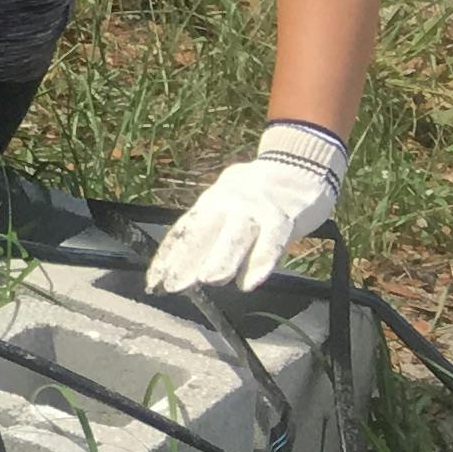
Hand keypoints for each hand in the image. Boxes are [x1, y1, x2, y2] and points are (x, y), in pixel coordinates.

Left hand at [144, 125, 344, 291]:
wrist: (298, 166)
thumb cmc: (257, 197)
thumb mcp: (228, 208)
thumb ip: (212, 236)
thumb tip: (187, 269)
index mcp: (211, 203)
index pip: (184, 231)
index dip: (168, 257)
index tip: (154, 282)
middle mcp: (228, 203)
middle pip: (203, 233)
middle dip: (186, 260)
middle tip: (172, 285)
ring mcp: (255, 209)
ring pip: (235, 236)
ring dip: (220, 258)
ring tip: (208, 280)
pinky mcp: (283, 217)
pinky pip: (270, 241)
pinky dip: (259, 262)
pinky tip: (249, 283)